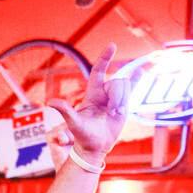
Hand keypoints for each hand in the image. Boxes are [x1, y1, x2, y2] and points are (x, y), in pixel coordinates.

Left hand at [47, 43, 131, 164]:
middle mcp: (103, 93)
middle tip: (113, 112)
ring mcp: (114, 99)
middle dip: (118, 97)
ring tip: (116, 114)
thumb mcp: (73, 122)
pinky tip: (141, 71)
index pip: (98, 71)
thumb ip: (65, 110)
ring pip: (125, 88)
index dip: (105, 58)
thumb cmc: (82, 135)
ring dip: (123, 101)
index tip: (112, 45)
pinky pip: (131, 89)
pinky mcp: (123, 105)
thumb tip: (50, 102)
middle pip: (117, 83)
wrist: (95, 147)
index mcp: (92, 93)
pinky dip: (136, 79)